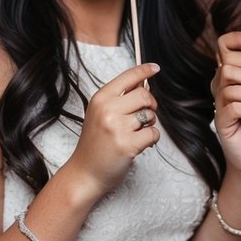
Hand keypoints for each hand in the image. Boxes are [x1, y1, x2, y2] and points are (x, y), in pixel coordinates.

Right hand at [62, 61, 160, 203]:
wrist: (84, 173)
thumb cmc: (94, 144)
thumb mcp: (100, 114)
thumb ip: (120, 98)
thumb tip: (143, 81)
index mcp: (100, 99)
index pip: (128, 77)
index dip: (144, 70)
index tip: (155, 68)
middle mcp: (107, 110)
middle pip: (144, 95)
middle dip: (150, 105)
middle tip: (146, 115)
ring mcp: (117, 127)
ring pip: (150, 115)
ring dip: (149, 124)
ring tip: (136, 133)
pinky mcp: (127, 144)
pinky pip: (153, 134)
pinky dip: (151, 140)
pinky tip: (139, 144)